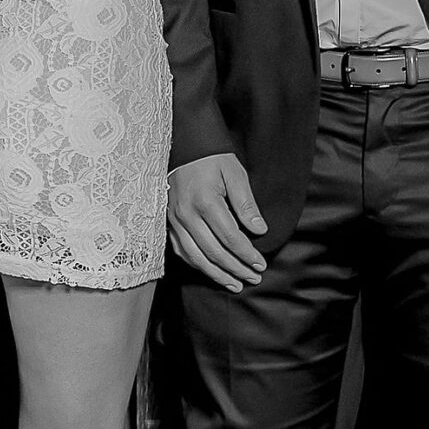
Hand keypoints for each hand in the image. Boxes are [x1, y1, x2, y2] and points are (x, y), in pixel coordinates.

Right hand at [167, 152, 267, 291]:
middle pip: (214, 252)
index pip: (230, 238)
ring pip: (195, 257)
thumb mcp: (235, 174)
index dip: (247, 255)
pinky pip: (181, 250)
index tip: (260, 264)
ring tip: (235, 284)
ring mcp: (174, 220)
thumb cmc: (212, 158)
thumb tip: (259, 230)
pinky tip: (211, 271)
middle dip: (236, 269)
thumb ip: (246, 204)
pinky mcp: (168, 222)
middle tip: (254, 278)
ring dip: (216, 274)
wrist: (184, 144)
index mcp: (206, 202)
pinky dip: (197, 264)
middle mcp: (187, 214)